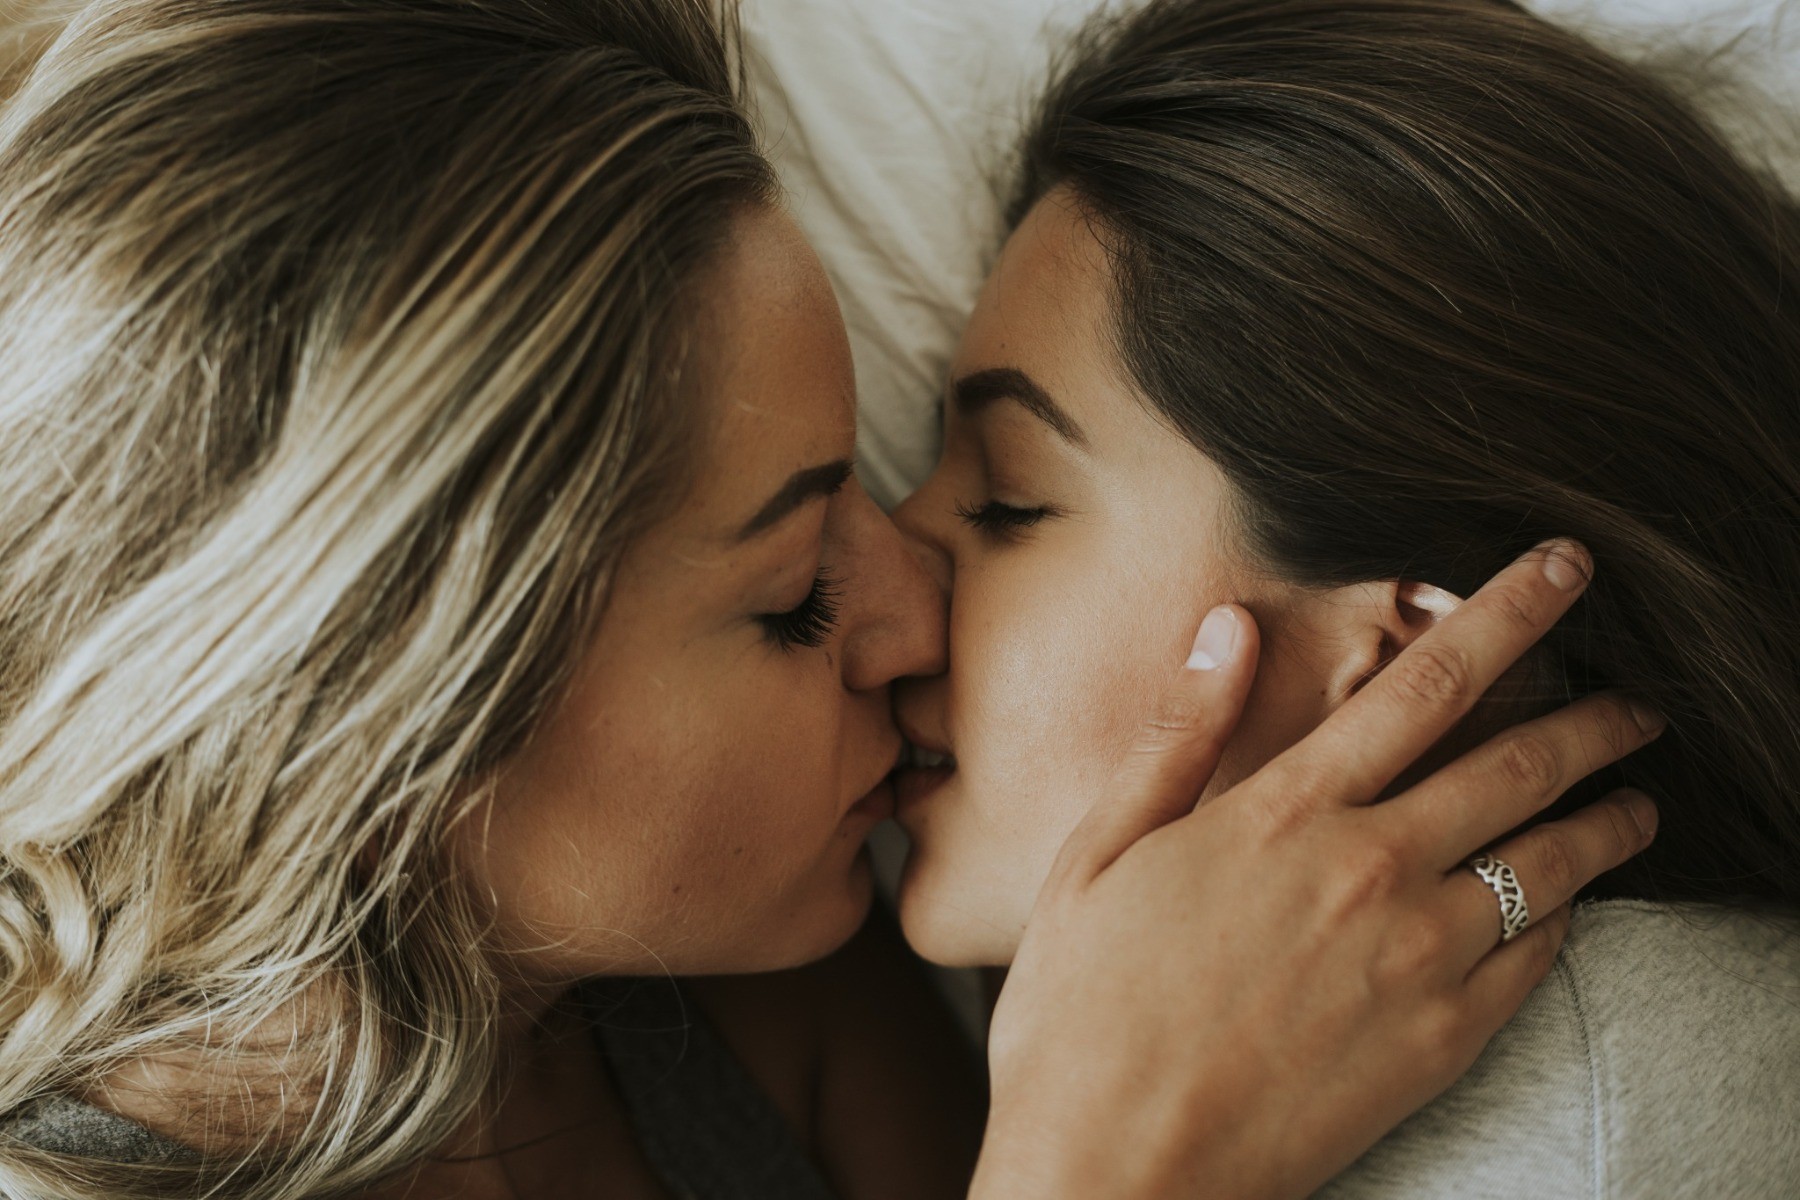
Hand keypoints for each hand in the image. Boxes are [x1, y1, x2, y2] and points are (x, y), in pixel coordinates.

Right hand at [972, 540, 1659, 1199]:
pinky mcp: (1442, 1042)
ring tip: (1640, 797)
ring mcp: (1417, 960)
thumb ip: (1176, 735)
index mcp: (1285, 815)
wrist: (1116, 1170)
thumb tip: (1226, 629)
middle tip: (1641, 700)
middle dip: (1595, 718)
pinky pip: (1539, 957)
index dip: (1510, 613)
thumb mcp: (1097, 853)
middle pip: (1519, 765)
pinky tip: (1577, 901)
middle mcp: (1369, 871)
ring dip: (1609, 816)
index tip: (1566, 568)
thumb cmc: (1084, 1012)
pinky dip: (1572, 913)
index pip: (1426, 683)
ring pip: (1552, 861)